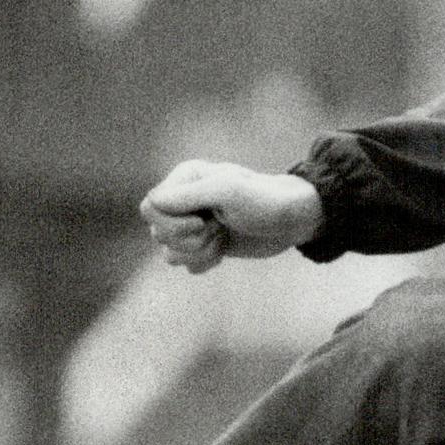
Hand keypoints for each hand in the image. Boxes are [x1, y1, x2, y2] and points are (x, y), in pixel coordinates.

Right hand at [139, 159, 323, 274]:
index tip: (202, 222)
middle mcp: (184, 200)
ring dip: (199, 252)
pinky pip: (185, 264)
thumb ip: (188, 195)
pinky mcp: (204, 245)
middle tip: (220, 228)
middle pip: (157, 233)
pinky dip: (204, 262)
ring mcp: (192, 224)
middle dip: (190, 239)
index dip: (171, 223)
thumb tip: (153, 202)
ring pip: (169, 253)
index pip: (150, 207)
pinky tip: (224, 251)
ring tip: (223, 238)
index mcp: (185, 179)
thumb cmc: (265, 201)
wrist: (294, 220)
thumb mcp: (228, 192)